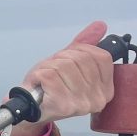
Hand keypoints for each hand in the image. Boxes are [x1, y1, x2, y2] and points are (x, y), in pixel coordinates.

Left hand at [8, 20, 115, 135]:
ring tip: (44, 79)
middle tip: (52, 72)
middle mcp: (98, 99)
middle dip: (61, 59)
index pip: (101, 56)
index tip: (68, 58)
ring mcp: (82, 104)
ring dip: (48, 67)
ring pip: (64, 66)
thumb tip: (100, 25)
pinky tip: (39, 85)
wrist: (31, 110)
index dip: (81, 50)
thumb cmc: (51, 87)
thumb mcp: (69, 63)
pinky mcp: (63, 106)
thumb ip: (85, 45)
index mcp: (106, 89)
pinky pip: (50, 76)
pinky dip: (39, 75)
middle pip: (81, 59)